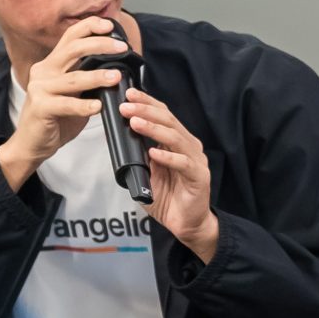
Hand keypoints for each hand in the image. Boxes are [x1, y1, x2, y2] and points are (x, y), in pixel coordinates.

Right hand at [0, 16, 127, 187]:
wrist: (32, 142)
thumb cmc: (57, 117)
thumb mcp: (75, 92)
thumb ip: (88, 78)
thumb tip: (117, 69)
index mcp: (52, 64)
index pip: (70, 37)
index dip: (88, 27)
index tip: (109, 24)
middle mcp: (44, 71)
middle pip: (72, 50)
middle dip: (98, 45)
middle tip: (121, 47)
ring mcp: (40, 88)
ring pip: (72, 78)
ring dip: (96, 77)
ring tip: (116, 77)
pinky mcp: (41, 107)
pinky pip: (66, 104)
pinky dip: (83, 106)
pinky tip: (98, 106)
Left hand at [120, 87, 219, 260]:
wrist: (186, 223)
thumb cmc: (167, 197)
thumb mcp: (146, 171)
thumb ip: (138, 155)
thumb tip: (119, 137)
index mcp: (177, 142)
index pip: (164, 116)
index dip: (147, 103)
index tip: (128, 94)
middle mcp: (189, 147)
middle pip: (169, 121)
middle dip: (146, 111)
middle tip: (126, 106)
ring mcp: (196, 161)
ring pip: (176, 138)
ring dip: (154, 129)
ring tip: (135, 122)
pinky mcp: (199, 177)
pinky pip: (183, 163)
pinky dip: (168, 157)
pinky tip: (153, 153)